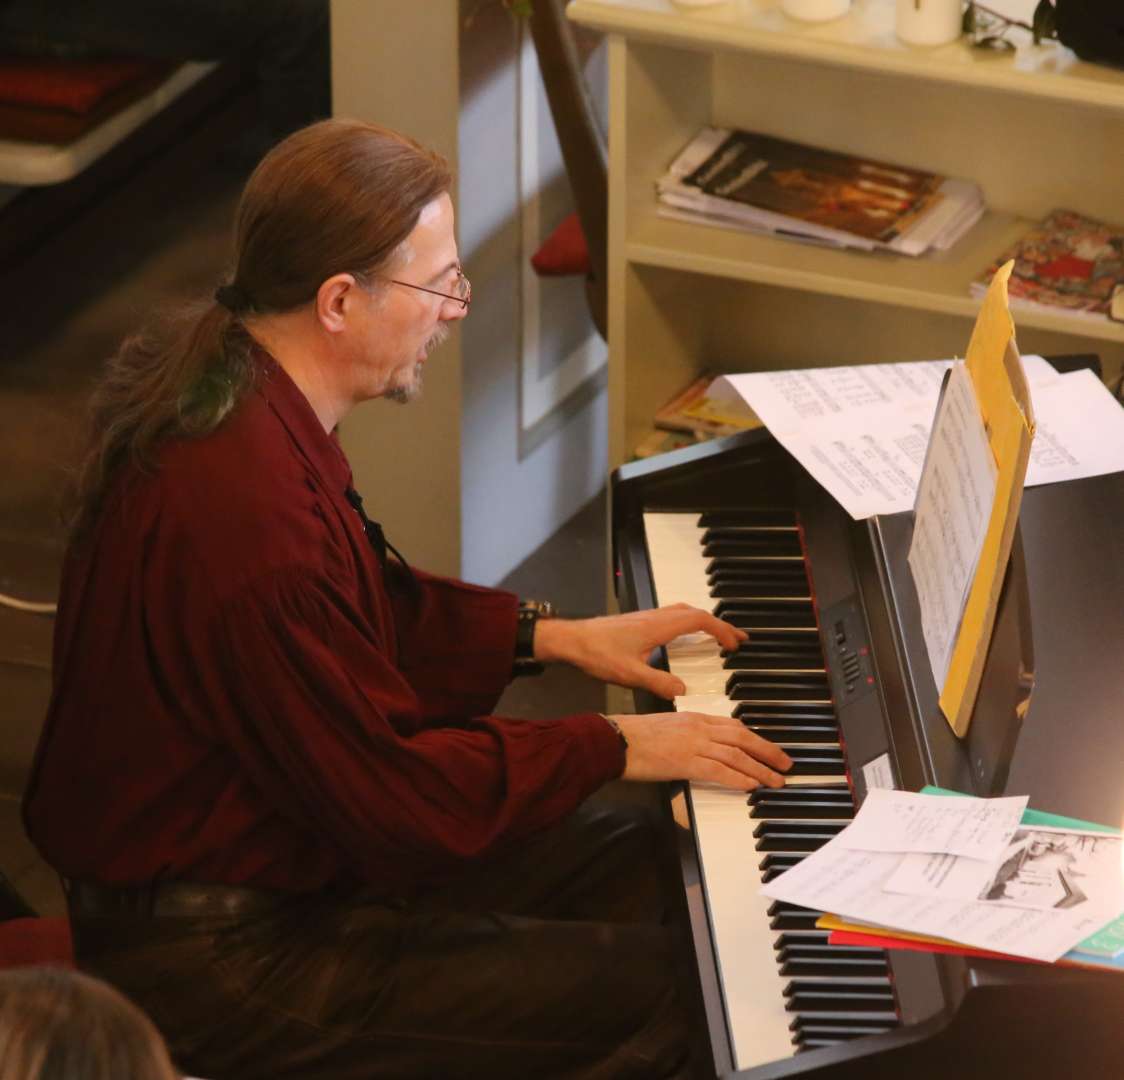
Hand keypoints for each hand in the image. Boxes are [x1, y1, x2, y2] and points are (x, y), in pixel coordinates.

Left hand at [534, 604, 745, 698]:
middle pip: (696, 613)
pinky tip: (687, 635)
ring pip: (684, 612)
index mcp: (659, 626)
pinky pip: (673, 615)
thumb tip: (683, 691)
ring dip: (705, 621)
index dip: (721, 630)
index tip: (734, 645)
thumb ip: (658, 683)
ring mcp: (648, 616)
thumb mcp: (629, 674)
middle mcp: (656, 616)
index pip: (699, 620)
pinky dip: (689, 622)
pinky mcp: (640, 621)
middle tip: (737, 639)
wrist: (572, 640)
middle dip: (720, 625)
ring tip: (719, 635)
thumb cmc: (597, 654)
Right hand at [611, 712, 791, 790]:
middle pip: (743, 738)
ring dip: (761, 769)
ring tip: (776, 780)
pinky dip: (739, 778)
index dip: (755, 737)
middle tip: (785, 763)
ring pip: (737, 756)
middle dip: (768, 751)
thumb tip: (700, 750)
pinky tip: (752, 786)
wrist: (615, 739)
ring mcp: (694, 744)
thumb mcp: (666, 727)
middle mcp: (699, 728)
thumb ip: (687, 735)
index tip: (768, 747)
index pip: (733, 726)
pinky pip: (720, 771)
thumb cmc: (632, 735)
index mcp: (694, 717)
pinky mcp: (686, 762)